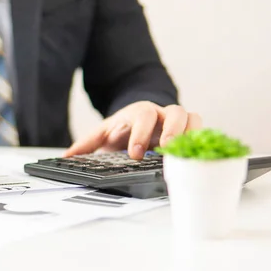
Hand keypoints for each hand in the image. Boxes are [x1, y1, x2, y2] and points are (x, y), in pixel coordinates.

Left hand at [64, 102, 201, 158]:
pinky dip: (201, 143)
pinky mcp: (189, 133)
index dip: (140, 133)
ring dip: (192, 136)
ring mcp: (178, 123)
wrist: (138, 123)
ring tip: (185, 155)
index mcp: (140, 112)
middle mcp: (162, 114)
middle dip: (172, 131)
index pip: (143, 116)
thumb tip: (68, 154)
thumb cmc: (122, 130)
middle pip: (176, 112)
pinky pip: (202, 132)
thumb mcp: (103, 134)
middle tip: (165, 150)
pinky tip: (197, 159)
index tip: (134, 154)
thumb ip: (87, 143)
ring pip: (194, 119)